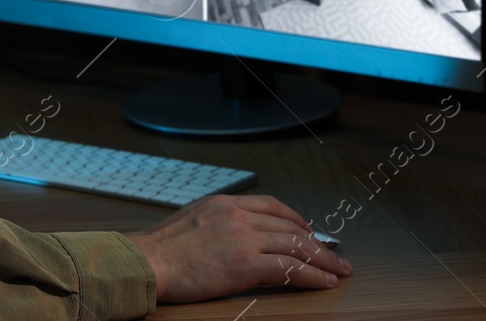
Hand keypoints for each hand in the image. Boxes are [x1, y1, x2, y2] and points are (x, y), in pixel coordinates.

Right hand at [123, 194, 349, 302]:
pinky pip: (288, 269)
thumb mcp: (189, 220)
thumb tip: (227, 236)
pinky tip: (324, 282)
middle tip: (335, 255)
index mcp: (224, 203)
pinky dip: (311, 276)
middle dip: (317, 242)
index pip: (270, 205)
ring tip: (338, 271)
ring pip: (295, 246)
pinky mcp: (245, 265)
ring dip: (322, 260)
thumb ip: (214, 222)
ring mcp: (243, 238)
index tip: (308, 229)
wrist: (147, 261)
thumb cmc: (160, 249)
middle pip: (290, 226)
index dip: (295, 218)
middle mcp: (237, 215)